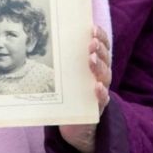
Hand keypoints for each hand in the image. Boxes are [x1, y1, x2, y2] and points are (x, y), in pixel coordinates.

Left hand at [59, 26, 111, 152]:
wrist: (77, 124)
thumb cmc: (71, 93)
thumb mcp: (69, 75)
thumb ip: (65, 60)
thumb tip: (46, 38)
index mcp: (96, 64)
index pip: (103, 46)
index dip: (100, 36)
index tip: (92, 28)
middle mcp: (101, 75)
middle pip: (105, 58)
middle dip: (100, 49)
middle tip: (91, 43)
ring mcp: (101, 91)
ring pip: (105, 76)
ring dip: (99, 66)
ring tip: (91, 59)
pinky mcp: (98, 107)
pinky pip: (103, 99)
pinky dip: (101, 92)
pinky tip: (97, 87)